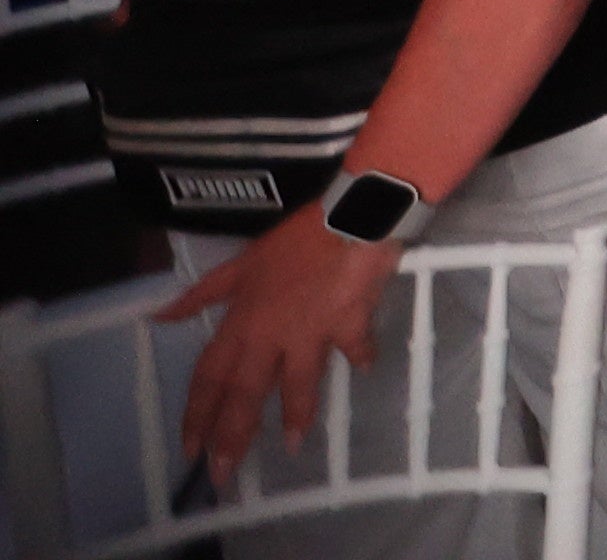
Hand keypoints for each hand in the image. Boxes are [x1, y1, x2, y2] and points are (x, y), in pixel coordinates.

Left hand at [167, 214, 402, 477]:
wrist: (352, 217)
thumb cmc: (295, 238)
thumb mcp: (242, 264)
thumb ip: (202, 294)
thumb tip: (159, 316)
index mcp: (241, 323)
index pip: (210, 377)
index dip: (198, 414)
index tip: (190, 447)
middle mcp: (271, 336)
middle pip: (246, 394)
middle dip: (233, 436)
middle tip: (224, 472)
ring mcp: (312, 334)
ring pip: (298, 385)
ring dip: (297, 417)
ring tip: (296, 445)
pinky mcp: (350, 326)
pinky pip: (354, 348)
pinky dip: (361, 357)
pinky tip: (365, 370)